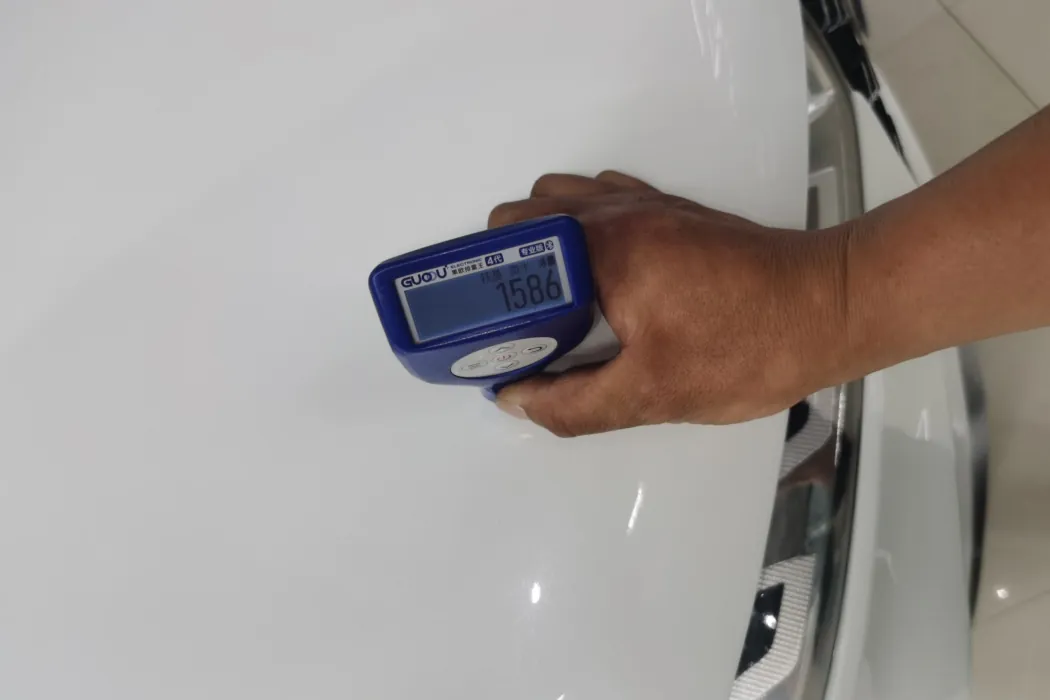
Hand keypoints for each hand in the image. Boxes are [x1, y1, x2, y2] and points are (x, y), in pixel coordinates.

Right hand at [490, 171, 850, 436]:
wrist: (831, 308)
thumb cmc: (747, 349)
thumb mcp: (653, 394)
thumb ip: (574, 404)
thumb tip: (516, 399)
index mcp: (603, 248)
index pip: (506, 245)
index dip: (483, 288)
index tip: (487, 331)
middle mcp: (616, 211)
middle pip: (525, 216)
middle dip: (507, 267)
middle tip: (521, 326)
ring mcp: (646, 203)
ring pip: (562, 202)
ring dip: (543, 244)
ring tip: (557, 303)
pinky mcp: (673, 209)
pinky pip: (603, 201)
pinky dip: (581, 229)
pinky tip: (600, 279)